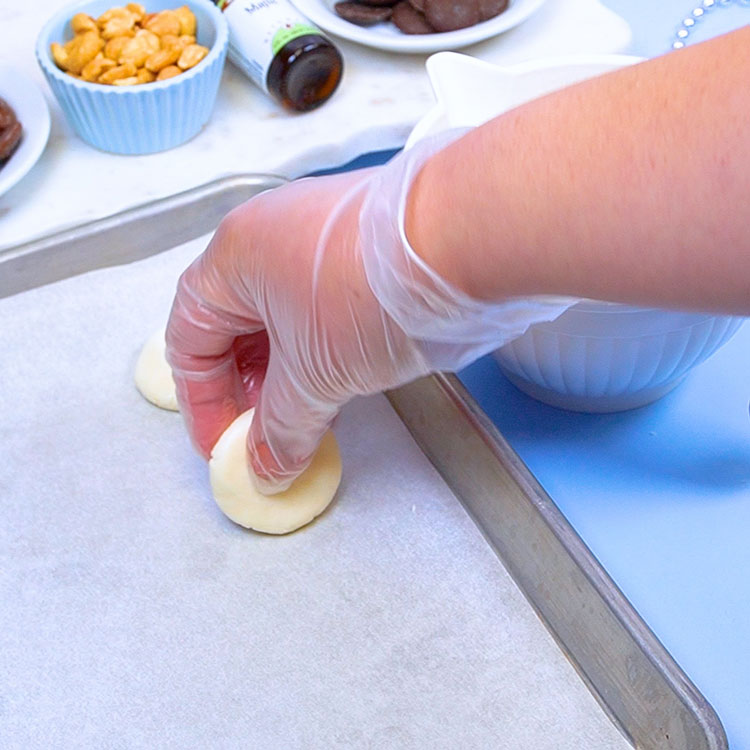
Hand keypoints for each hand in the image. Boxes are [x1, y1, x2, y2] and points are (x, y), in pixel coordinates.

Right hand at [165, 168, 430, 492]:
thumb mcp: (315, 374)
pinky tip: (340, 379)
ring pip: (281, 316)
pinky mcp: (362, 245)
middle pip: (233, 325)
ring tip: (305, 415)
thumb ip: (281, 428)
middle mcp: (269, 236)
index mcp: (234, 258)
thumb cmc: (372, 295)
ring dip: (286, 372)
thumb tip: (265, 471)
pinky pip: (321, 304)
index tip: (224, 447)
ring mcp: (319, 234)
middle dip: (246, 388)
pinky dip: (320, 348)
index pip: (190, 338)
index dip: (202, 402)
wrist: (467, 237)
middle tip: (266, 435)